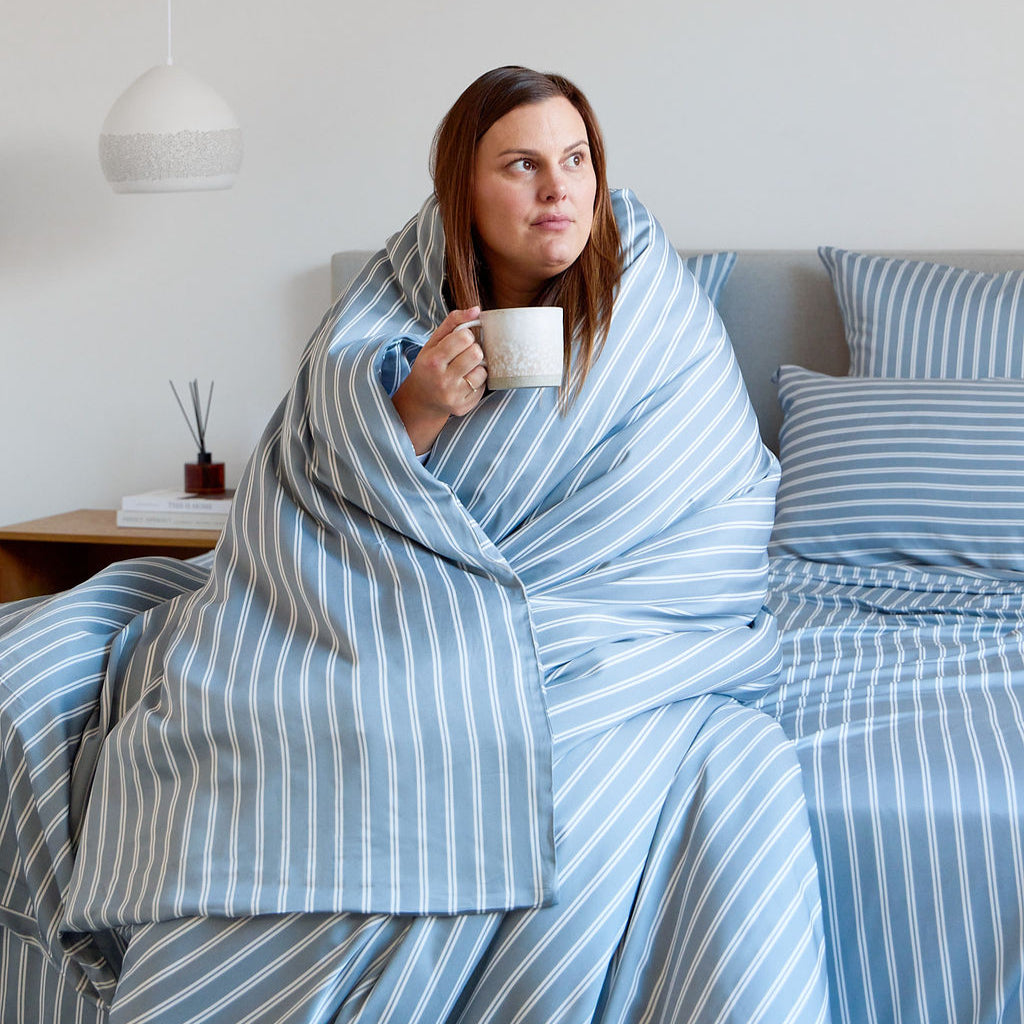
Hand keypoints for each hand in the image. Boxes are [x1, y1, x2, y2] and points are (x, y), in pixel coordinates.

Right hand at [391, 307, 487, 454]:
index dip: (466, 336)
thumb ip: (453, 322)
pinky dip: (477, 382)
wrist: (421, 399)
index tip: (460, 341)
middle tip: (464, 355)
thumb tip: (477, 310)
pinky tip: (464, 382)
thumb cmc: (429, 365)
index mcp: (433, 361)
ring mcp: (454, 396)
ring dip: (477, 367)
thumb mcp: (433, 342)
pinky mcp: (464, 407)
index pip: (465, 337)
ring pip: (482, 371)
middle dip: (473, 351)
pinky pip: (483, 387)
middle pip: (477, 354)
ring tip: (464, 369)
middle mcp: (443, 380)